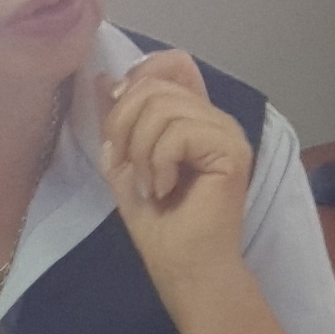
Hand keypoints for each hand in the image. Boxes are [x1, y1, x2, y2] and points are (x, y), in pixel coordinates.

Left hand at [98, 49, 252, 286]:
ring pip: (163, 107)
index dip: (137, 81)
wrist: (184, 270)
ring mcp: (227, 133)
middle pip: (155, 85)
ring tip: (150, 184)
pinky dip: (158, 163)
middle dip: (124, 126)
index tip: (120, 128)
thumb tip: (103, 80)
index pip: (171, 63)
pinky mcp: (231, 152)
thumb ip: (119, 123)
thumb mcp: (125, 164)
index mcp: (194, 117)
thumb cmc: (161, 228)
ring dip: (140, 151)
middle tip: (128, 169)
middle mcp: (215, 119)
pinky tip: (165, 190)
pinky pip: (177, 133)